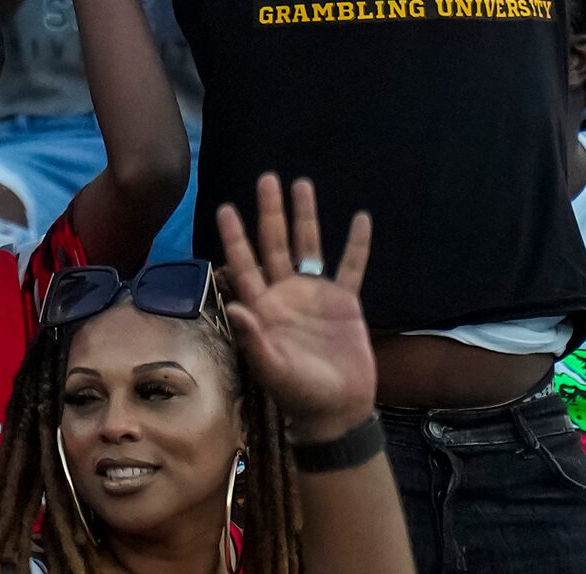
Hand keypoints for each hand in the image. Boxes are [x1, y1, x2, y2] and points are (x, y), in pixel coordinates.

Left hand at [216, 174, 376, 434]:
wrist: (336, 409)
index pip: (244, 264)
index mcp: (262, 306)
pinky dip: (357, 244)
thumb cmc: (297, 392)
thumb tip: (233, 307)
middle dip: (270, 212)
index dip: (235, 237)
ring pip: (308, 246)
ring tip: (302, 183)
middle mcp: (284, 293)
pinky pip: (352, 267)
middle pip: (275, 243)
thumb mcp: (271, 367)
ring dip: (305, 216)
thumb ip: (253, 338)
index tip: (225, 207)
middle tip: (266, 178)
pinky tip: (361, 218)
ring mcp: (315, 295)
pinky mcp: (345, 303)